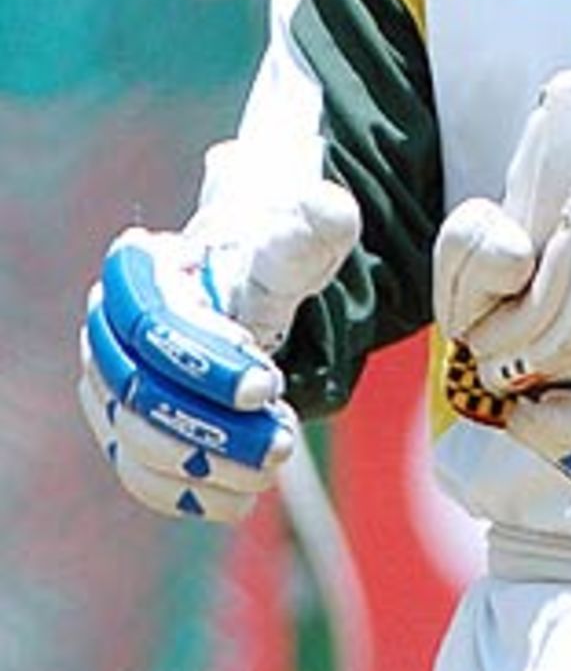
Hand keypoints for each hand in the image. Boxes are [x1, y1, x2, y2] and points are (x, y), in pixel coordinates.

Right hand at [78, 179, 359, 520]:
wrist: (251, 283)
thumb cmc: (275, 256)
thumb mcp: (304, 234)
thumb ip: (319, 220)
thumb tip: (329, 207)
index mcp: (146, 267)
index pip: (156, 323)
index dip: (205, 363)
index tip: (267, 386)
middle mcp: (109, 325)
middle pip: (138, 390)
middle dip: (211, 426)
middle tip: (281, 440)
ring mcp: (107, 381)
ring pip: (133, 440)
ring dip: (204, 467)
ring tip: (271, 463)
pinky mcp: (121, 427)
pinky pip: (138, 474)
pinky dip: (188, 494)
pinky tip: (242, 495)